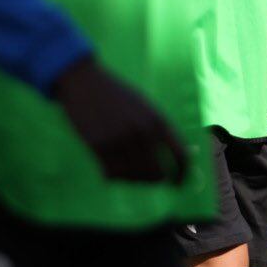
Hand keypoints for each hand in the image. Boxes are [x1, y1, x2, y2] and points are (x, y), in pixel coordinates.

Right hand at [51, 58, 188, 182]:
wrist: (84, 82)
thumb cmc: (116, 95)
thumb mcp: (145, 107)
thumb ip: (159, 130)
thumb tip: (177, 155)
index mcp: (159, 121)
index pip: (180, 156)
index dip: (182, 174)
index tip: (179, 184)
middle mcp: (142, 132)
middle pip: (157, 174)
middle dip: (156, 181)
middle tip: (150, 181)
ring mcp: (120, 140)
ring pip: (134, 177)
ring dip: (134, 179)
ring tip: (129, 172)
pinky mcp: (99, 146)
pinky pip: (113, 174)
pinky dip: (115, 176)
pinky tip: (112, 168)